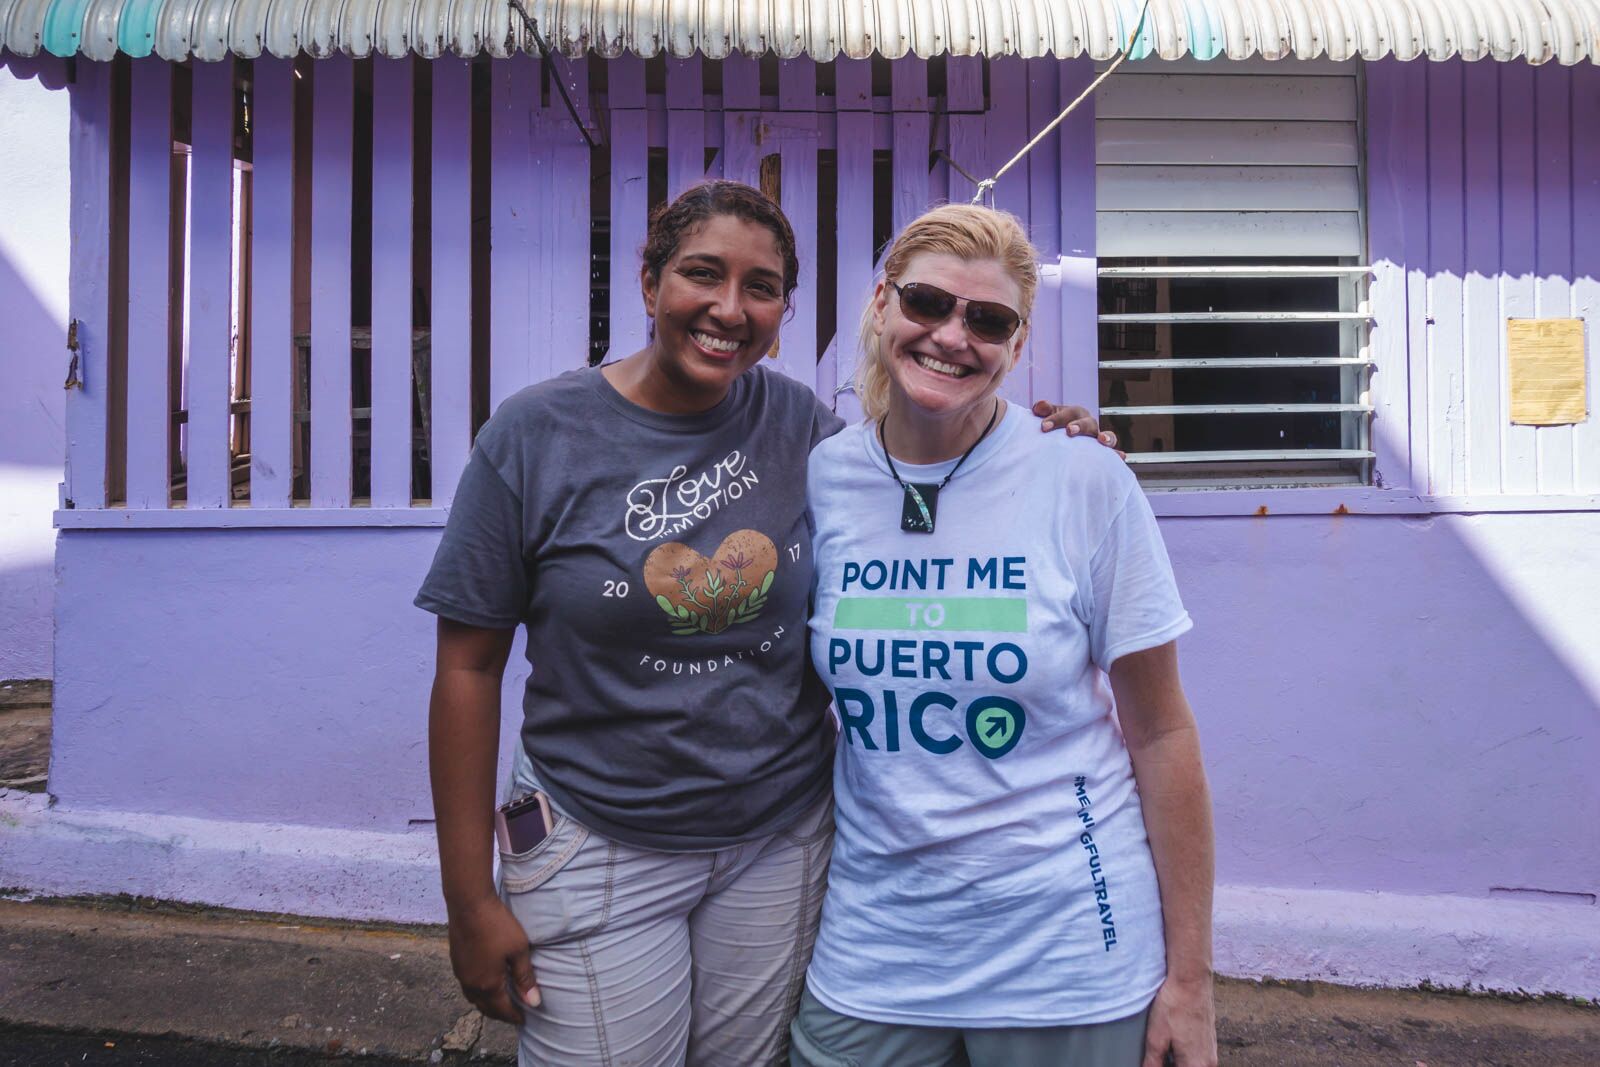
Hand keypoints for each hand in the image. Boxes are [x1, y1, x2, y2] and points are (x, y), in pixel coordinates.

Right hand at [446, 895, 540, 1024]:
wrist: (468, 903)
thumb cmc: (497, 925)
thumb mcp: (518, 950)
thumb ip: (525, 978)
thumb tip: (534, 1002)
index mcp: (488, 984)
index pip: (502, 1010)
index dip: (514, 1016)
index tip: (524, 1020)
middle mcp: (471, 984)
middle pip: (486, 1008)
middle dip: (500, 1014)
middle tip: (513, 1013)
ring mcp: (460, 973)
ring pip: (473, 998)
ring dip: (487, 1004)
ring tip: (499, 1001)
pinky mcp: (456, 961)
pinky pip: (467, 986)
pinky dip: (477, 991)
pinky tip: (485, 982)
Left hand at [1031, 400, 1119, 453]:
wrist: (1059, 439)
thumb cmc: (1053, 427)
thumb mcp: (1047, 417)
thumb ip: (1043, 410)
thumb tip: (1039, 407)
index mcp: (1075, 413)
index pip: (1068, 414)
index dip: (1056, 419)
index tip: (1043, 427)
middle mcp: (1089, 424)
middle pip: (1088, 423)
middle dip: (1079, 426)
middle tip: (1069, 431)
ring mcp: (1097, 438)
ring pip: (1107, 436)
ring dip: (1107, 437)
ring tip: (1102, 440)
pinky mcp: (1102, 452)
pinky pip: (1112, 453)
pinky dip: (1117, 453)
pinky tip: (1121, 457)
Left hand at [1142, 974, 1217, 1066]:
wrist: (1192, 980)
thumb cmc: (1175, 1006)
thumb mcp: (1156, 1038)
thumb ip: (1153, 1062)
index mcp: (1196, 1065)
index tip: (1155, 1061)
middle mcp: (1209, 1062)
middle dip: (1171, 1065)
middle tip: (1157, 1056)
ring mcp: (1212, 1051)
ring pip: (1192, 1065)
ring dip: (1178, 1062)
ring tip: (1164, 1050)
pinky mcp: (1210, 1040)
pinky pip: (1197, 1057)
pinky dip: (1184, 1056)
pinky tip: (1172, 1043)